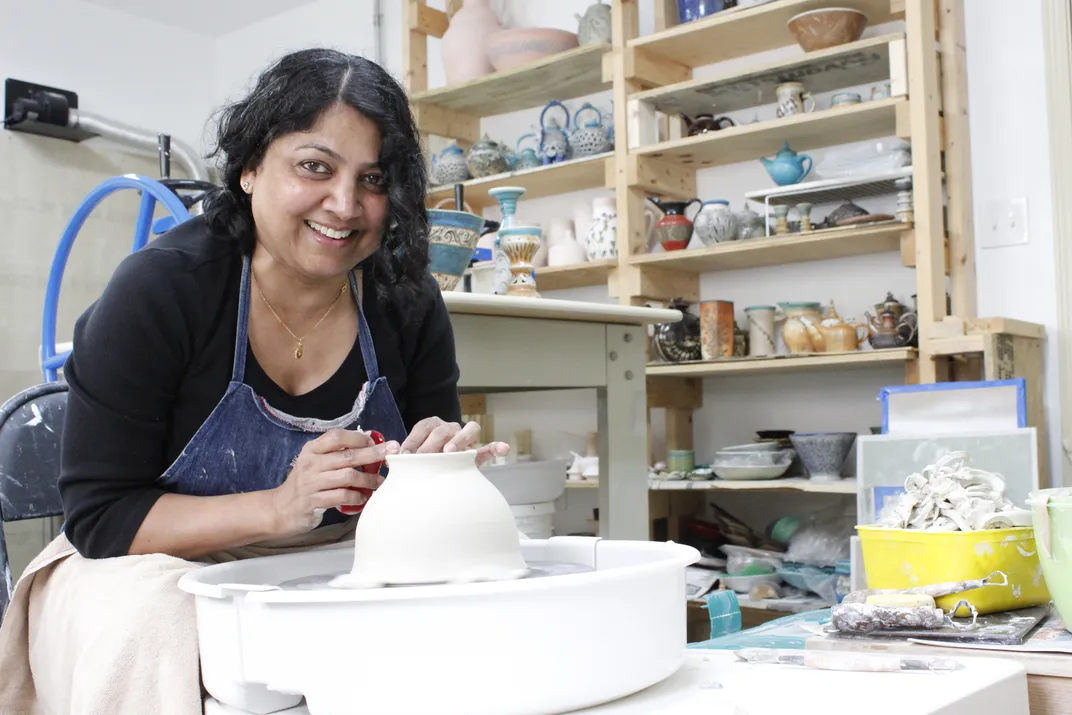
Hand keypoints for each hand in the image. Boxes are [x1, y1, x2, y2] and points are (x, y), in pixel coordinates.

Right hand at [270, 429, 399, 535]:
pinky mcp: (314, 501)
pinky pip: (342, 496)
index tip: (374, 442)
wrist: (280, 509)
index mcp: (312, 450)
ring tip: (379, 482)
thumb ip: (337, 452)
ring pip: (348, 476)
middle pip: (348, 456)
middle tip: (392, 452)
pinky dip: (357, 496)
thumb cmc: (305, 483)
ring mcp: (311, 483)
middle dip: (373, 454)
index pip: (336, 436)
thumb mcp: (315, 462)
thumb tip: (367, 438)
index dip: (358, 438)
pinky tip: (363, 497)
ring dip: (368, 479)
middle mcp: (310, 464)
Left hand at [400, 417, 509, 466]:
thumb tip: (391, 460)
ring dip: (460, 440)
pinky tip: (503, 449)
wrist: (439, 477)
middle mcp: (451, 429)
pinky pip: (489, 448)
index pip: (423, 427)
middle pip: (443, 429)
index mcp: (433, 426)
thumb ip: (406, 459)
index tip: (402, 457)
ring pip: (469, 430)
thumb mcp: (413, 460)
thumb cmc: (423, 466)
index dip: (412, 440)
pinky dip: (496, 447)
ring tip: (450, 452)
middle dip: (431, 444)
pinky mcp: (478, 453)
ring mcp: (466, 440)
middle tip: (423, 459)